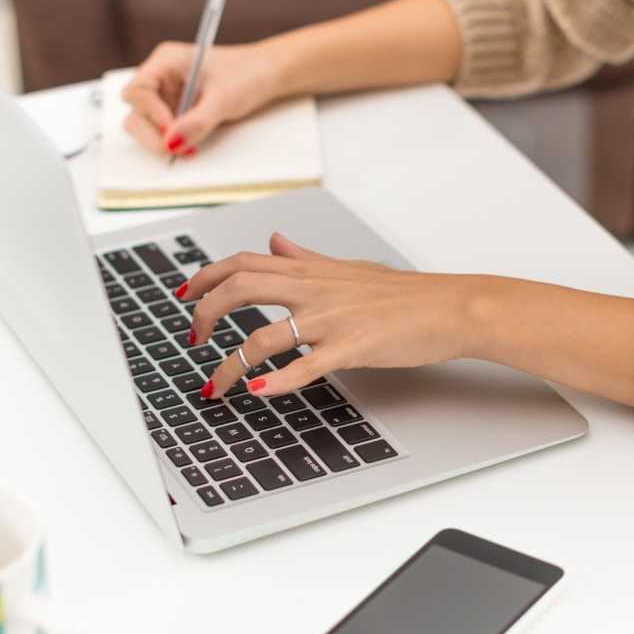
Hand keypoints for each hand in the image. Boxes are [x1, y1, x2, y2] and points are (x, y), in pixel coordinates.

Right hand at [121, 41, 287, 157]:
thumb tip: (171, 143)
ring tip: (188, 149)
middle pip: (135, 110)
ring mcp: (166, 96)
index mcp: (166, 61)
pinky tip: (191, 147)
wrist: (267, 75)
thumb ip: (197, 121)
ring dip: (160, 141)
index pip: (138, 89)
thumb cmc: (247, 73)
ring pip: (144, 124)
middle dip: (151, 132)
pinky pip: (162, 132)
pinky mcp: (175, 112)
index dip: (150, 112)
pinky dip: (172, 143)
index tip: (171, 129)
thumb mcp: (224, 98)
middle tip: (175, 149)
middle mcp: (160, 78)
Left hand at [179, 234, 485, 398]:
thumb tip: (275, 242)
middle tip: (192, 340)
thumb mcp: (347, 269)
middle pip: (239, 289)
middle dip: (205, 315)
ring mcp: (330, 320)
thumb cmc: (403, 294)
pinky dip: (274, 381)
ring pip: (263, 336)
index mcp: (310, 272)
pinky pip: (304, 366)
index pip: (242, 263)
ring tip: (213, 386)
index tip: (184, 295)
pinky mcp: (351, 348)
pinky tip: (255, 392)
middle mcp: (313, 290)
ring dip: (228, 365)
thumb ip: (305, 259)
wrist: (448, 308)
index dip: (205, 277)